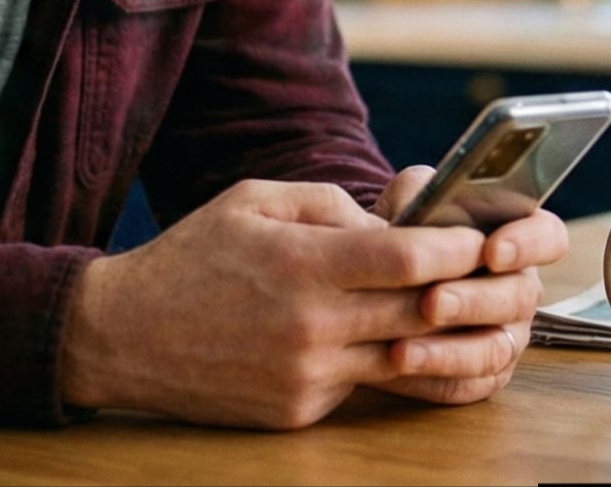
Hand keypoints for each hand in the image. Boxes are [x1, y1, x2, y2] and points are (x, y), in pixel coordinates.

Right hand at [59, 178, 488, 428]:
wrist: (123, 337)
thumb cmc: (191, 257)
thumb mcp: (253, 200)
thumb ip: (327, 203)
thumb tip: (389, 223)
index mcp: (301, 264)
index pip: (406, 258)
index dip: (454, 247)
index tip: (476, 238)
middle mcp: (311, 326)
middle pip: (419, 311)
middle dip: (459, 291)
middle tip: (486, 273)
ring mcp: (307, 375)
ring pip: (400, 355)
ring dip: (429, 332)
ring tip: (445, 306)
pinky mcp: (298, 411)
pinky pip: (359, 381)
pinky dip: (372, 358)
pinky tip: (368, 337)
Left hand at [365, 164, 567, 405]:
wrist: (378, 276)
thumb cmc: (407, 230)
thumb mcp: (411, 198)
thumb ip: (421, 190)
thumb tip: (420, 198)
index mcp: (516, 238)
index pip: (548, 238)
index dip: (529, 244)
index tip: (493, 250)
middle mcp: (519, 289)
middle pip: (518, 299)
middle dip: (473, 301)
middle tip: (431, 301)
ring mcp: (506, 334)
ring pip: (495, 349)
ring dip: (450, 350)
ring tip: (403, 348)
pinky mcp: (481, 374)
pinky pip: (468, 383)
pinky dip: (433, 375)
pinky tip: (396, 364)